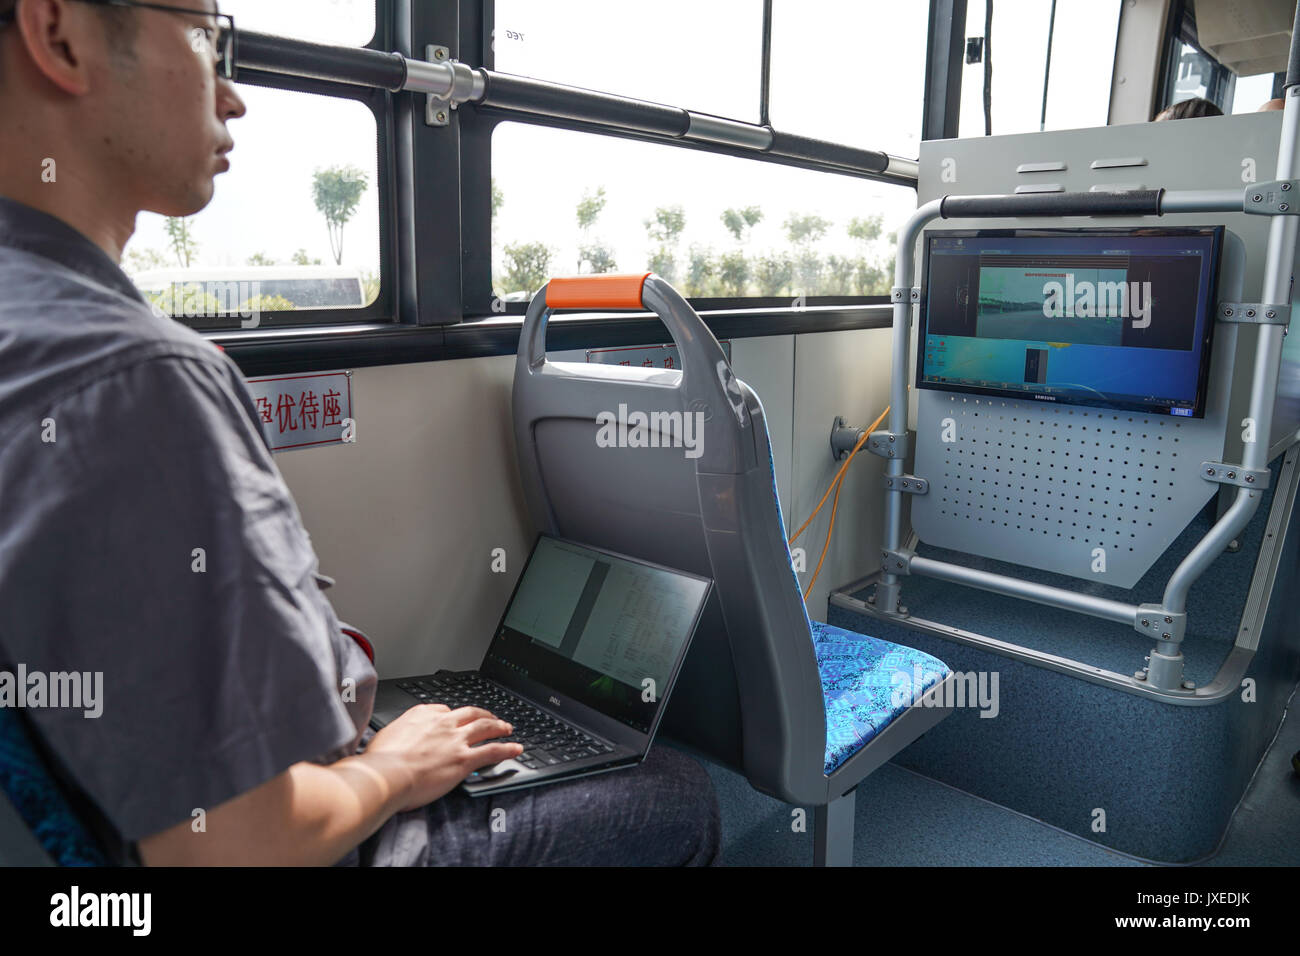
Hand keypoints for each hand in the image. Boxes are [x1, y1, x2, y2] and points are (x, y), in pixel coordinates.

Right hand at [364, 704, 523, 810]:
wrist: (387, 774)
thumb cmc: (380, 761)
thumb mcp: (385, 736)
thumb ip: (398, 733)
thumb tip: (396, 738)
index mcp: (422, 714)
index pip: (444, 710)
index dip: (454, 716)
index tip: (457, 719)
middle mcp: (442, 723)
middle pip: (470, 713)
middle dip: (484, 714)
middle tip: (491, 718)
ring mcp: (456, 740)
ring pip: (485, 727)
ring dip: (499, 726)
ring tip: (507, 728)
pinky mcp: (464, 759)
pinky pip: (492, 751)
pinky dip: (507, 749)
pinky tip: (516, 749)